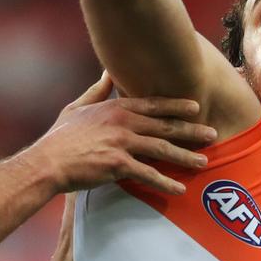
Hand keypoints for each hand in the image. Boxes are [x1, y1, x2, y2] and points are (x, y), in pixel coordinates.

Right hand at [30, 72, 216, 195]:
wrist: (48, 162)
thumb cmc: (60, 137)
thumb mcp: (77, 107)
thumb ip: (97, 91)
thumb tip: (108, 72)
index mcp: (116, 108)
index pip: (153, 105)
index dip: (176, 106)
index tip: (195, 107)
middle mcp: (123, 123)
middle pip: (165, 126)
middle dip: (191, 130)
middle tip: (212, 134)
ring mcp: (122, 143)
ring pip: (162, 149)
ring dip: (185, 156)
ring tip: (203, 162)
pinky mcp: (118, 165)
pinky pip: (148, 174)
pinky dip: (165, 182)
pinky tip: (180, 189)